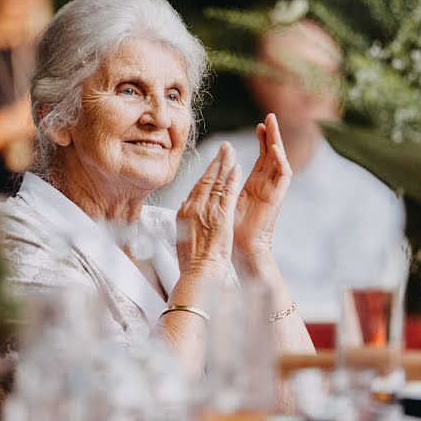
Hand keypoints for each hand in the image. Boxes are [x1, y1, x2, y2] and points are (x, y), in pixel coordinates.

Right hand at [176, 142, 240, 277]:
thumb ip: (186, 221)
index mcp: (184, 212)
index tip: (213, 163)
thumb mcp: (182, 236)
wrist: (198, 272)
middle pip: (206, 179)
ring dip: (225, 165)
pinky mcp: (221, 216)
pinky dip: (231, 179)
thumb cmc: (192, 261)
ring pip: (216, 182)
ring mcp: (207, 210)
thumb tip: (186, 211)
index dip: (206, 173)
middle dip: (216, 162)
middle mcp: (194, 207)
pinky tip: (237, 168)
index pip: (197, 187)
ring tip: (231, 152)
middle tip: (224, 148)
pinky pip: (227, 192)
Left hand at [234, 114, 292, 267]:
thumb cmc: (231, 231)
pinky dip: (281, 161)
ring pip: (278, 161)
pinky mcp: (277, 199)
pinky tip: (275, 148)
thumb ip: (222, 187)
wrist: (241, 250)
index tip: (258, 126)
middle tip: (269, 117)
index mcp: (254, 186)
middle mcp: (265, 187)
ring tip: (273, 124)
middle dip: (270, 135)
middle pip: (271, 155)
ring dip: (277, 142)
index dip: (261, 141)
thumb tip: (212, 178)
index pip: (260, 158)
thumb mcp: (224, 203)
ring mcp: (272, 192)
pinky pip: (283, 176)